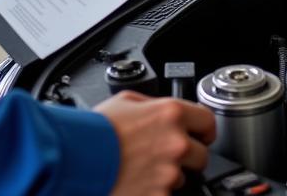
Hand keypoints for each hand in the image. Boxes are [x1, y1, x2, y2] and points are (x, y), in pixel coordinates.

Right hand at [97, 90, 215, 194]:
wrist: (78, 158)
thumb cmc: (98, 129)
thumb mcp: (126, 100)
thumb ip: (153, 105)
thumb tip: (162, 110)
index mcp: (171, 113)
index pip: (208, 121)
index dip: (203, 128)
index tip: (200, 134)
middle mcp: (176, 143)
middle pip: (201, 155)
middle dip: (188, 155)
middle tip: (166, 154)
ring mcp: (169, 173)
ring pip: (183, 178)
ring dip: (168, 174)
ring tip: (143, 167)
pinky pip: (166, 193)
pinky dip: (155, 190)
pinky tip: (138, 180)